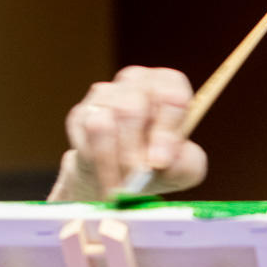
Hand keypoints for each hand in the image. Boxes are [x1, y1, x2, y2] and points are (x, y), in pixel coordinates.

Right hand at [50, 66, 208, 199]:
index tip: (160, 162)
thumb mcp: (186, 168)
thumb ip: (186, 164)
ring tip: (122, 186)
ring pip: (103, 124)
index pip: (170, 96)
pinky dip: (96, 164)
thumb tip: (164, 161)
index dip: (165, 132)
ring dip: (112, 162)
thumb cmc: (163, 164)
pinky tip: (107, 178)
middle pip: (132, 109)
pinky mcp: (80, 113)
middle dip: (134, 152)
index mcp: (169, 84)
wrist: (127, 177)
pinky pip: (83, 138)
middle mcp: (137, 80)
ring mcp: (105, 94)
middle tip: (138, 179)